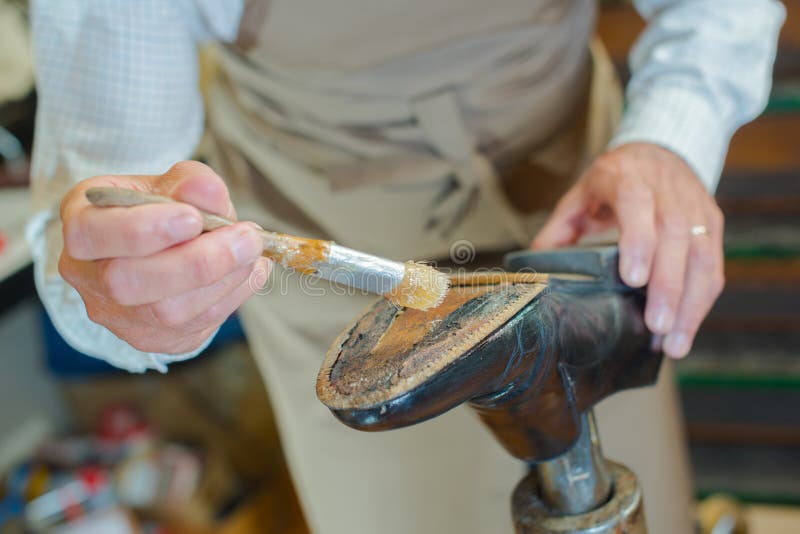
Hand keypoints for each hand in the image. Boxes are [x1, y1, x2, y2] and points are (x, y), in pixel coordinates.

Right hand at [59, 161, 270, 353]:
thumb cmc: (164, 210)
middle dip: (196, 261)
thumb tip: (208, 190)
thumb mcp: (172, 185)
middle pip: (127, 282)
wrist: (167, 249)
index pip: (91, 234)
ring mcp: (118, 315)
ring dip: (224, 279)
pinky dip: (233, 295)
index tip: (193, 218)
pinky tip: (250, 270)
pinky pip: (196, 326)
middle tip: (246, 237)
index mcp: (82, 223)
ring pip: (167, 312)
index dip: (143, 229)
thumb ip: (190, 182)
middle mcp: (88, 277)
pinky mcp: (153, 339)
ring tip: (252, 249)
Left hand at [532, 143, 724, 357]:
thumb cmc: (614, 179)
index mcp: (628, 179)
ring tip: (674, 343)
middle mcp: (667, 191)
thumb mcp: (580, 195)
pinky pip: (714, 265)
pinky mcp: (712, 223)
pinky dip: (702, 301)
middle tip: (656, 327)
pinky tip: (686, 328)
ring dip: (690, 303)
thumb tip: (537, 270)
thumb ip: (559, 230)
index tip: (634, 279)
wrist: (661, 149)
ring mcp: (695, 207)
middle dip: (668, 287)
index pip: (638, 206)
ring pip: (702, 256)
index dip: (639, 242)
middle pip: (675, 237)